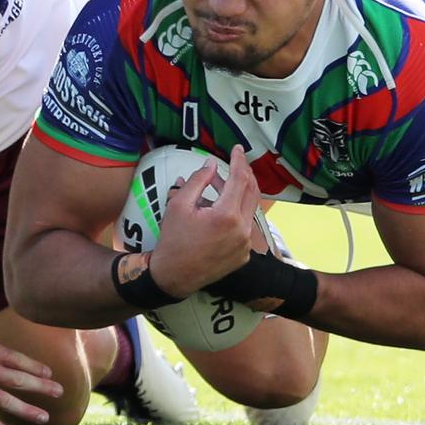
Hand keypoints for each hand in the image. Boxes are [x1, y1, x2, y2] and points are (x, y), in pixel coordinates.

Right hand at [151, 145, 262, 297]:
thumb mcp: (179, 204)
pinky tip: (219, 210)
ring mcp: (245, 244)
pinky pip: (245, 227)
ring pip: (249, 209)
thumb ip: (198, 180)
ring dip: (238, 194)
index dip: (239, 161)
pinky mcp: (244, 254)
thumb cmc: (173, 240)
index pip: (240, 179)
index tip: (237, 149)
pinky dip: (236, 214)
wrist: (174, 276)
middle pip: (251, 192)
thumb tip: (212, 164)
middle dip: (245, 174)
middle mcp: (242, 230)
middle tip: (236, 162)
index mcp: (227, 216)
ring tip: (219, 185)